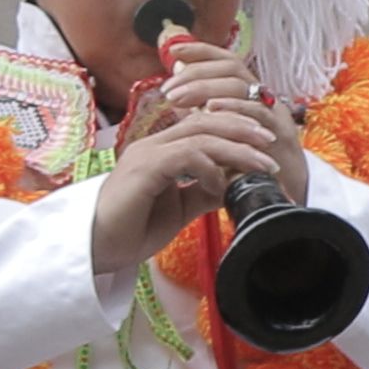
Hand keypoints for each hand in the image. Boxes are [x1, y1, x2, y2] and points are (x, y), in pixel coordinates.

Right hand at [94, 50, 285, 281]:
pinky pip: (185, 155)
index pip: (205, 126)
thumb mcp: (180, 207)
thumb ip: (204, 191)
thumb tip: (235, 184)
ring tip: (262, 164)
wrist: (96, 248)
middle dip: (244, 129)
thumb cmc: (132, 229)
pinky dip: (210, 167)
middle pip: (207, 121)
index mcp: (162, 150)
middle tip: (272, 144)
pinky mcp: (143, 169)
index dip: (237, 131)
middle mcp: (154, 145)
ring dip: (237, 148)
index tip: (265, 146)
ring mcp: (147, 154)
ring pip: (201, 135)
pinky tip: (220, 186)